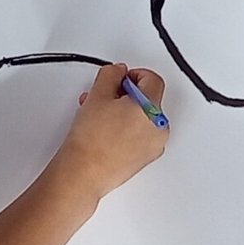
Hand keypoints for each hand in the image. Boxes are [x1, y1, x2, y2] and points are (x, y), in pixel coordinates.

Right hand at [51, 65, 168, 200]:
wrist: (84, 172)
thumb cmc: (91, 140)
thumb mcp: (97, 94)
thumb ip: (111, 74)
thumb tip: (118, 72)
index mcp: (152, 109)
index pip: (152, 80)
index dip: (134, 74)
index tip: (120, 77)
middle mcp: (159, 128)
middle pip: (150, 99)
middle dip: (128, 94)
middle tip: (108, 96)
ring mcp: (154, 145)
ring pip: (144, 118)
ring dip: (126, 111)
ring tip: (101, 114)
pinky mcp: (145, 158)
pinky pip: (142, 135)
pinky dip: (129, 128)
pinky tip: (107, 129)